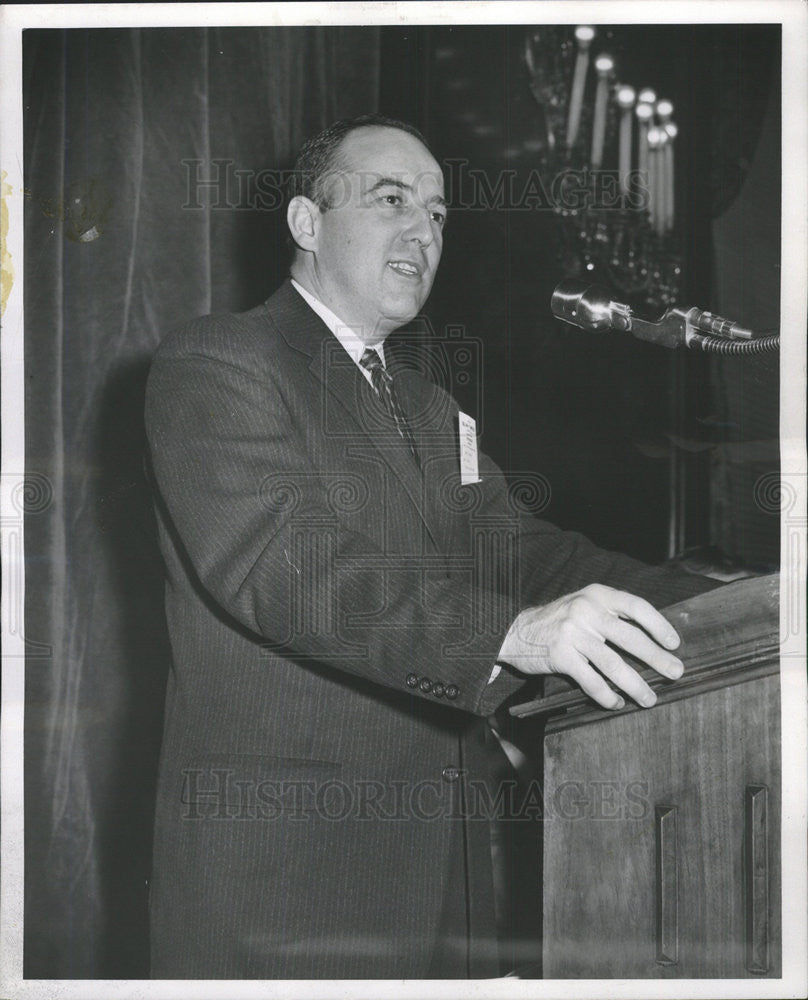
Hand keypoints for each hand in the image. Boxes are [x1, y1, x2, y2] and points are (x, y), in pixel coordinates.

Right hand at [498, 583, 682, 708]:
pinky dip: (607, 695)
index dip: (658, 625)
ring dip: (635, 684)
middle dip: (657, 658)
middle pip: (629, 637)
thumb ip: (610, 615)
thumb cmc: (557, 621)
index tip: (674, 643)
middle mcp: (585, 610)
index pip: (636, 606)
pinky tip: (616, 703)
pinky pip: (591, 680)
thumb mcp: (583, 605)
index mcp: (597, 595)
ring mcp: (572, 633)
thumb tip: (651, 641)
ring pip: (613, 663)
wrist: (515, 632)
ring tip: (649, 698)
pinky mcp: (560, 656)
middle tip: (676, 673)